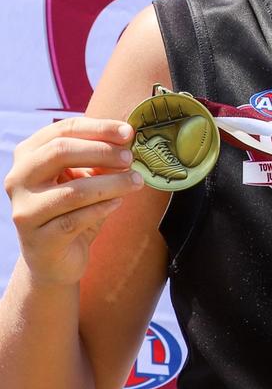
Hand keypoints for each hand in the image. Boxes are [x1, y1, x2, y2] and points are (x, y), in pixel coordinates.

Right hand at [5, 118, 143, 286]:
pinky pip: (76, 220)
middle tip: (130, 158)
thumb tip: (127, 139)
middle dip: (102, 152)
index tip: (128, 133)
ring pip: (72, 191)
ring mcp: (25, 210)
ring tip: (136, 181)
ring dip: (111, 184)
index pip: (63, 130)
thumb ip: (100, 157)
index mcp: (28, 154)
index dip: (98, 128)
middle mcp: (18, 179)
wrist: (55, 259)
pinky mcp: (39, 240)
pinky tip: (118, 203)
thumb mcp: (85, 177)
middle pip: (60, 152)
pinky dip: (102, 208)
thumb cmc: (72, 209)